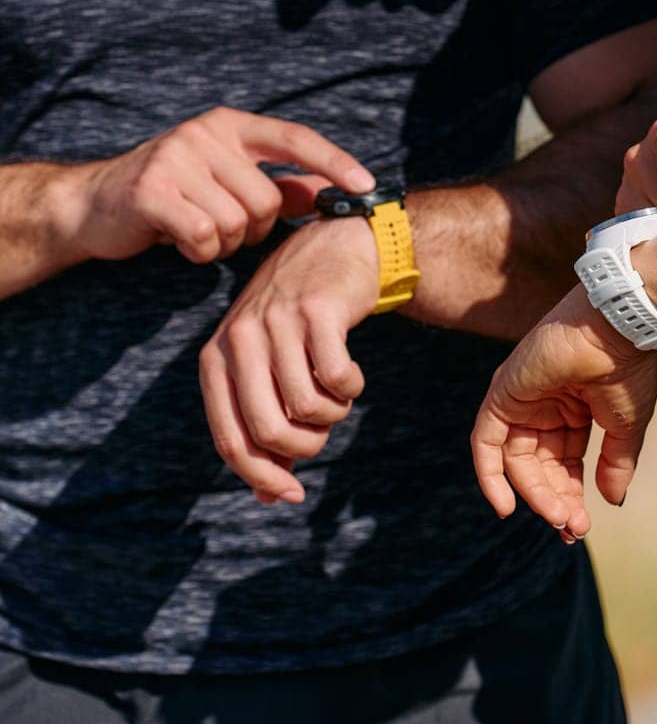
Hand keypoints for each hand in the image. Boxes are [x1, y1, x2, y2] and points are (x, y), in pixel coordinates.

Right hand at [66, 106, 374, 264]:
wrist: (94, 205)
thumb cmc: (172, 196)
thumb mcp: (225, 181)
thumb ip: (276, 185)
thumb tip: (325, 193)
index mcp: (230, 125)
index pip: (295, 138)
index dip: (335, 162)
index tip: (367, 186)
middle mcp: (205, 132)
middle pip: (267, 200)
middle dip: (253, 228)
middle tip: (221, 226)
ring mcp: (177, 157)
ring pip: (238, 223)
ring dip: (222, 243)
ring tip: (195, 230)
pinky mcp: (153, 190)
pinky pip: (204, 237)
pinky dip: (198, 252)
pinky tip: (178, 240)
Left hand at [199, 215, 379, 504]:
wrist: (336, 248)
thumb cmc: (297, 317)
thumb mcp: (266, 365)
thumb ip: (264, 425)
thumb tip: (271, 497)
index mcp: (216, 357)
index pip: (230, 440)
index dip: (262, 477)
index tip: (293, 494)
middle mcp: (239, 338)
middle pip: (268, 430)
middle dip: (304, 448)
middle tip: (322, 433)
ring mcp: (277, 321)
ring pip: (306, 407)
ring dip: (332, 415)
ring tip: (337, 398)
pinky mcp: (316, 310)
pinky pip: (336, 378)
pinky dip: (350, 388)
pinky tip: (351, 376)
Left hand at [471, 285, 656, 541]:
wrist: (618, 329)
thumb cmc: (627, 370)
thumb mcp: (626, 427)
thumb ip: (616, 464)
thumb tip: (612, 501)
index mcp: (575, 408)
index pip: (564, 462)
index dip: (570, 495)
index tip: (582, 526)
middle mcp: (545, 404)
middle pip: (540, 464)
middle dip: (554, 499)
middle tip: (571, 529)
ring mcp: (522, 398)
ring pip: (516, 459)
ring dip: (534, 493)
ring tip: (557, 518)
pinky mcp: (503, 392)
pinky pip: (485, 441)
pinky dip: (489, 474)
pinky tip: (506, 506)